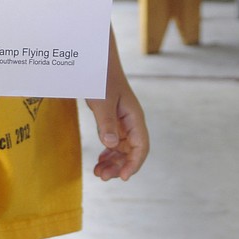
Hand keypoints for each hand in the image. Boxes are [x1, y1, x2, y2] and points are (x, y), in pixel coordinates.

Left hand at [85, 29, 148, 181]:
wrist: (97, 60)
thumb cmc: (101, 78)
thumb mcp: (102, 100)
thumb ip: (106, 122)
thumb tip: (112, 145)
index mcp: (134, 117)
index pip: (141, 146)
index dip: (134, 164)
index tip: (122, 177)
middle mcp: (131, 122)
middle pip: (132, 151)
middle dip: (119, 166)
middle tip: (102, 177)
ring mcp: (122, 122)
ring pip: (122, 149)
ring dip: (113, 162)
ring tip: (98, 173)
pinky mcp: (113, 120)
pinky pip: (114, 142)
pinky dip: (108, 153)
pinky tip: (100, 160)